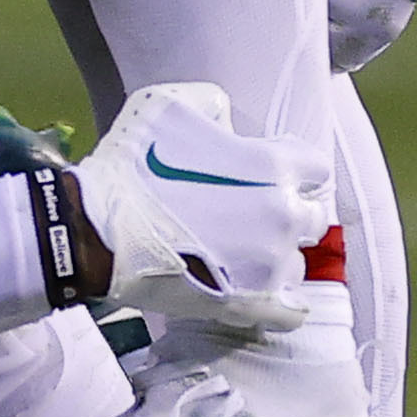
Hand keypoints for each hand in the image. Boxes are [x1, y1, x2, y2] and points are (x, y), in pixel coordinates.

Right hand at [74, 82, 324, 335]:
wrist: (100, 229)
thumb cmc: (132, 164)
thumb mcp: (169, 104)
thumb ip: (214, 105)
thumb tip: (228, 121)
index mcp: (271, 165)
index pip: (316, 167)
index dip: (294, 167)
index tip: (271, 172)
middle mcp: (281, 215)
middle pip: (312, 216)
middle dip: (290, 211)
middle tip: (254, 212)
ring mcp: (268, 265)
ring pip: (295, 263)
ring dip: (276, 256)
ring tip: (241, 252)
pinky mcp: (250, 305)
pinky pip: (290, 313)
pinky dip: (281, 303)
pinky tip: (262, 291)